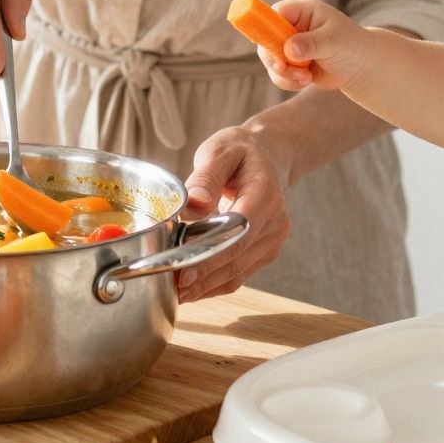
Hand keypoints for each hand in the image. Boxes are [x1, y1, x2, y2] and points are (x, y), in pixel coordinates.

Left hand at [173, 124, 293, 301]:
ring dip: (205, 286)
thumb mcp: (220, 150)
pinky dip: (214, 284)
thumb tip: (194, 203)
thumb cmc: (240, 151)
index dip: (210, 256)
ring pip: (237, 272)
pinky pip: (239, 274)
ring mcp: (272, 240)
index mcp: (266, 194)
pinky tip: (191, 290)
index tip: (183, 271)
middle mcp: (275, 222)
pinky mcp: (265, 251)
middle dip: (201, 276)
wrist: (267, 155)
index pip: (238, 232)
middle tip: (168, 286)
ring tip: (174, 292)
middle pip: (236, 258)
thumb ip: (207, 176)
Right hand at [255, 0, 371, 94]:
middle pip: (266, 38)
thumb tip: (290, 50)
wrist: (360, 66)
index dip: (266, 26)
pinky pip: (278, 75)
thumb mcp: (334, 40)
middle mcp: (292, 27)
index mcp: (302, 11)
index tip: (268, 44)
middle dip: (273, 57)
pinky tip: (306, 81)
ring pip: (271, 60)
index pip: (275, 13)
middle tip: (282, 68)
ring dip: (284, 74)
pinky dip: (288, 82)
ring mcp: (289, 46)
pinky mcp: (291, 64)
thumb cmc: (351, 45)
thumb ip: (312, 43)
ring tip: (306, 78)